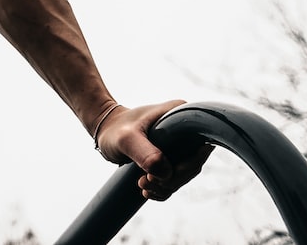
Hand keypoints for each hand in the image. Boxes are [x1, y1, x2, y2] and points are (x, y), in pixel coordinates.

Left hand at [95, 100, 213, 201]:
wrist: (104, 130)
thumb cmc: (115, 129)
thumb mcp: (126, 139)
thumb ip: (145, 153)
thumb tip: (167, 174)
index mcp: (182, 115)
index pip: (201, 147)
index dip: (187, 167)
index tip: (162, 173)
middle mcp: (185, 129)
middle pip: (193, 165)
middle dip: (172, 180)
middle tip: (146, 180)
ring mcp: (178, 145)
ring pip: (183, 175)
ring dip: (165, 187)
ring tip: (142, 183)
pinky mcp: (170, 157)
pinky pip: (174, 179)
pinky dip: (163, 190)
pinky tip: (146, 190)